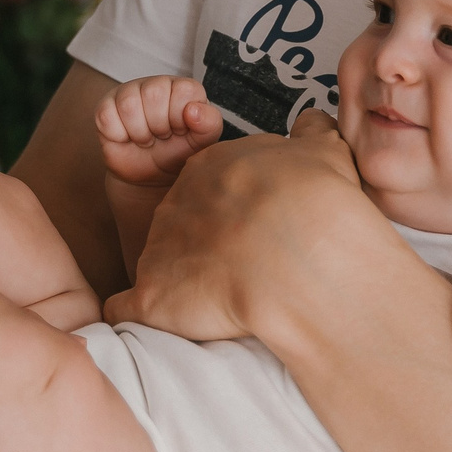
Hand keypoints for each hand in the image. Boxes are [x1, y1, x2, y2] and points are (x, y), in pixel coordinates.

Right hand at [94, 75, 223, 187]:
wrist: (151, 176)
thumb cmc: (178, 152)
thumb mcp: (202, 143)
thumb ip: (209, 124)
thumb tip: (193, 110)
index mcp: (183, 88)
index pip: (184, 90)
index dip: (182, 118)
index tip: (181, 130)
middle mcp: (155, 84)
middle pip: (154, 94)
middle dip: (159, 126)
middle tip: (161, 136)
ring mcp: (128, 93)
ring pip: (129, 105)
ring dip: (139, 132)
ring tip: (146, 139)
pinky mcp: (105, 108)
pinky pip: (107, 117)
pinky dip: (119, 135)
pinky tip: (127, 138)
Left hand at [103, 109, 375, 345]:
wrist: (301, 251)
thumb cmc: (315, 201)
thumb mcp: (322, 149)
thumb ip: (310, 134)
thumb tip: (310, 122)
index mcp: (211, 167)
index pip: (213, 189)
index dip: (236, 217)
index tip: (258, 236)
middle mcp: (176, 202)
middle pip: (184, 225)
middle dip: (208, 248)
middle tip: (245, 271)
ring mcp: (158, 247)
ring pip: (162, 266)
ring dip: (182, 285)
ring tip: (222, 307)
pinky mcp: (151, 295)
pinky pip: (128, 308)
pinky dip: (138, 317)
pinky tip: (159, 329)